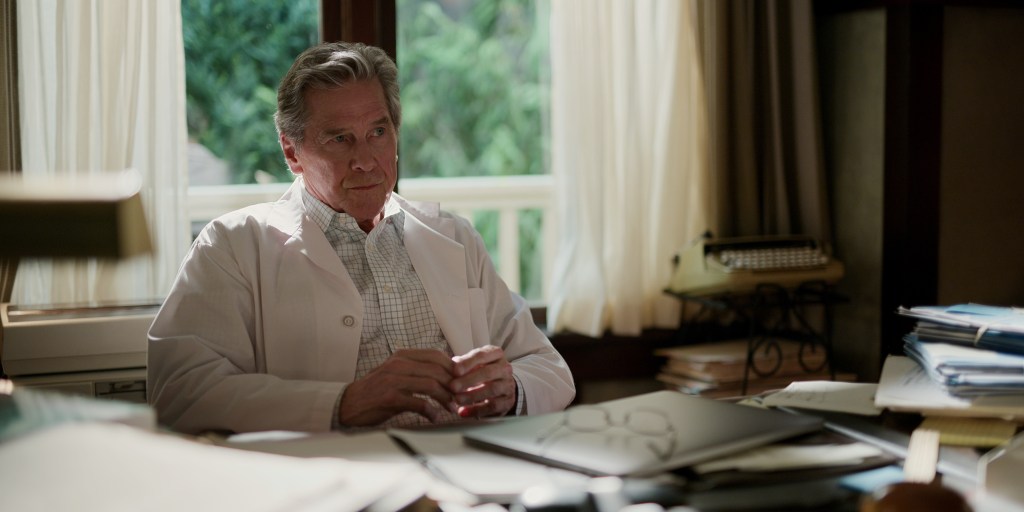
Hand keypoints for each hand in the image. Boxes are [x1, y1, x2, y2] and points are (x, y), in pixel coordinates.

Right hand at [338, 349, 454, 425]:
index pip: (436, 355)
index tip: (461, 380)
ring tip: (451, 408)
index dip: (453, 367)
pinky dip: (431, 411)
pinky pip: (419, 403)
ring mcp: (394, 380)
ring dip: (446, 398)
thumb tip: (444, 373)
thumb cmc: (376, 390)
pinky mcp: (391, 398)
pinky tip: (435, 417)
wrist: (349, 403)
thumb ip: (416, 369)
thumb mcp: (395, 372)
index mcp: (402, 355)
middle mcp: (398, 364)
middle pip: (437, 370)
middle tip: (460, 396)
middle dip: (453, 385)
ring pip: (431, 384)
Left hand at [449, 345, 516, 417]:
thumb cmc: (481, 371)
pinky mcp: (508, 401)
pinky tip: (463, 412)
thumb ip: (462, 364)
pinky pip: (493, 406)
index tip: (455, 371)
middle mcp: (505, 368)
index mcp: (496, 354)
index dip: (468, 363)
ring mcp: (508, 385)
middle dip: (469, 380)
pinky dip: (477, 410)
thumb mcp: (473, 364)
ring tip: (457, 400)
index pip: (482, 355)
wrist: (501, 387)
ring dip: (472, 395)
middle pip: (488, 372)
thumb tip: (450, 366)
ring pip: (492, 389)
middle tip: (453, 387)